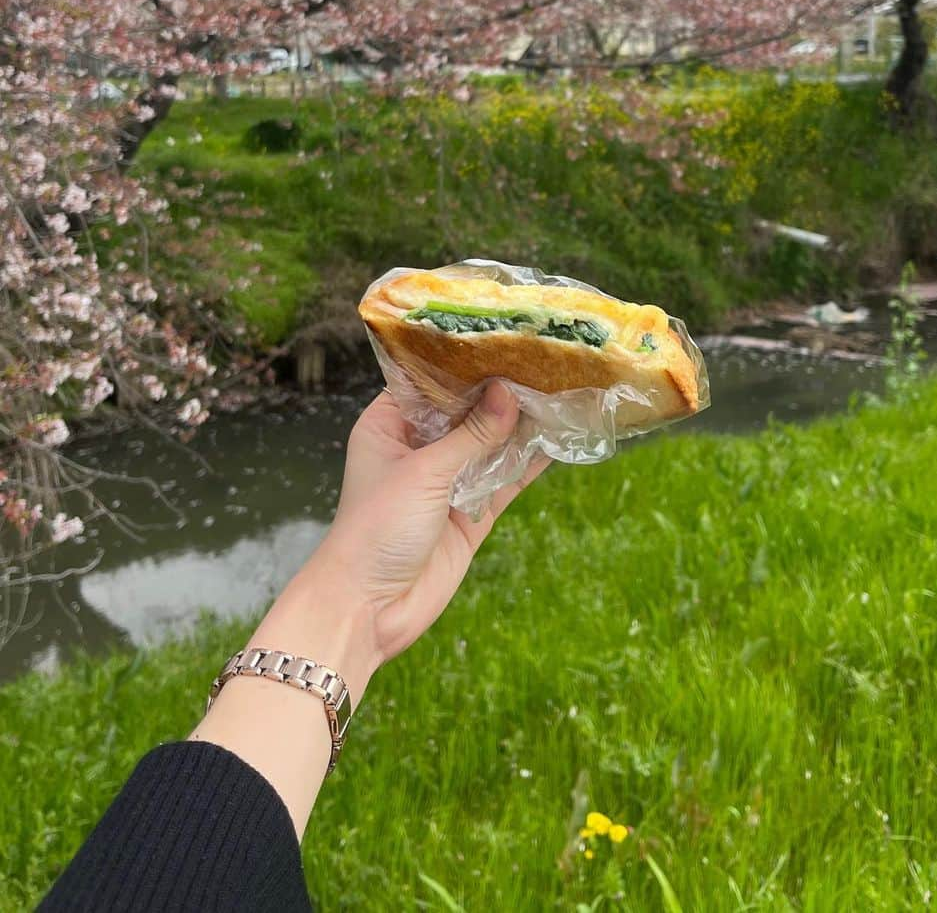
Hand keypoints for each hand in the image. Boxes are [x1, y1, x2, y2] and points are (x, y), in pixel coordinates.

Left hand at [313, 380, 547, 666]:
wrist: (369, 610)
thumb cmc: (376, 528)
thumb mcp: (424, 471)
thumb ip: (471, 434)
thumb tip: (510, 392)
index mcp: (389, 425)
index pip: (429, 380)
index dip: (462, 360)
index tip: (500, 335)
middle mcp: (418, 448)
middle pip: (465, 410)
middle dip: (499, 390)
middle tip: (540, 358)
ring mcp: (446, 481)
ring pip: (489, 444)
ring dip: (519, 424)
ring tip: (558, 390)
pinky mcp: (470, 513)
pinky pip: (504, 480)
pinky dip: (528, 463)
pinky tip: (557, 439)